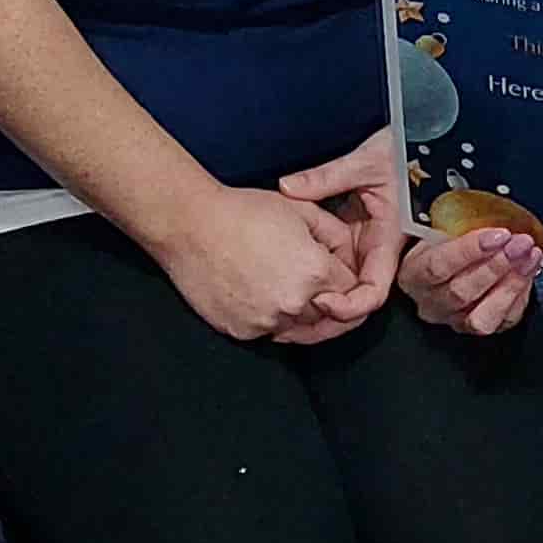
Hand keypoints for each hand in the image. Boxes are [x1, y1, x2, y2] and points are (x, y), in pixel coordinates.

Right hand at [154, 177, 357, 343]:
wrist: (190, 225)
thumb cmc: (242, 211)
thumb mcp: (300, 210)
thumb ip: (333, 234)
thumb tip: (347, 254)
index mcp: (315, 272)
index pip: (351, 288)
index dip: (343, 275)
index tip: (332, 268)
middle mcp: (294, 303)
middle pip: (327, 313)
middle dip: (325, 298)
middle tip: (307, 277)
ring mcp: (266, 321)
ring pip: (299, 328)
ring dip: (298, 312)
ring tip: (280, 282)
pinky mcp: (242, 331)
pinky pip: (267, 331)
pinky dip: (268, 317)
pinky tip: (257, 291)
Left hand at [271, 131, 403, 342]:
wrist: (416, 141)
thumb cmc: (401, 151)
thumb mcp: (365, 162)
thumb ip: (326, 177)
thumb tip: (287, 188)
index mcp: (387, 241)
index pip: (372, 292)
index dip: (349, 307)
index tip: (320, 303)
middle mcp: (377, 251)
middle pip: (355, 300)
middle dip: (326, 314)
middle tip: (289, 317)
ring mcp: (365, 247)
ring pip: (343, 286)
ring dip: (319, 299)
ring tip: (284, 302)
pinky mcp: (354, 237)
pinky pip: (334, 264)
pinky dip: (316, 274)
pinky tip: (290, 276)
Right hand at [401, 222, 542, 336]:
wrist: (448, 258)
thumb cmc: (443, 237)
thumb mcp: (437, 220)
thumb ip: (444, 212)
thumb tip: (461, 189)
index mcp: (413, 273)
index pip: (437, 267)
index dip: (470, 250)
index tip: (498, 234)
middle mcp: (430, 302)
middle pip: (461, 292)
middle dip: (497, 265)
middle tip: (520, 243)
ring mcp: (454, 319)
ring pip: (481, 316)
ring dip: (511, 283)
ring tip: (529, 257)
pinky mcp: (479, 327)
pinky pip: (502, 321)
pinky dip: (520, 295)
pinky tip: (529, 271)